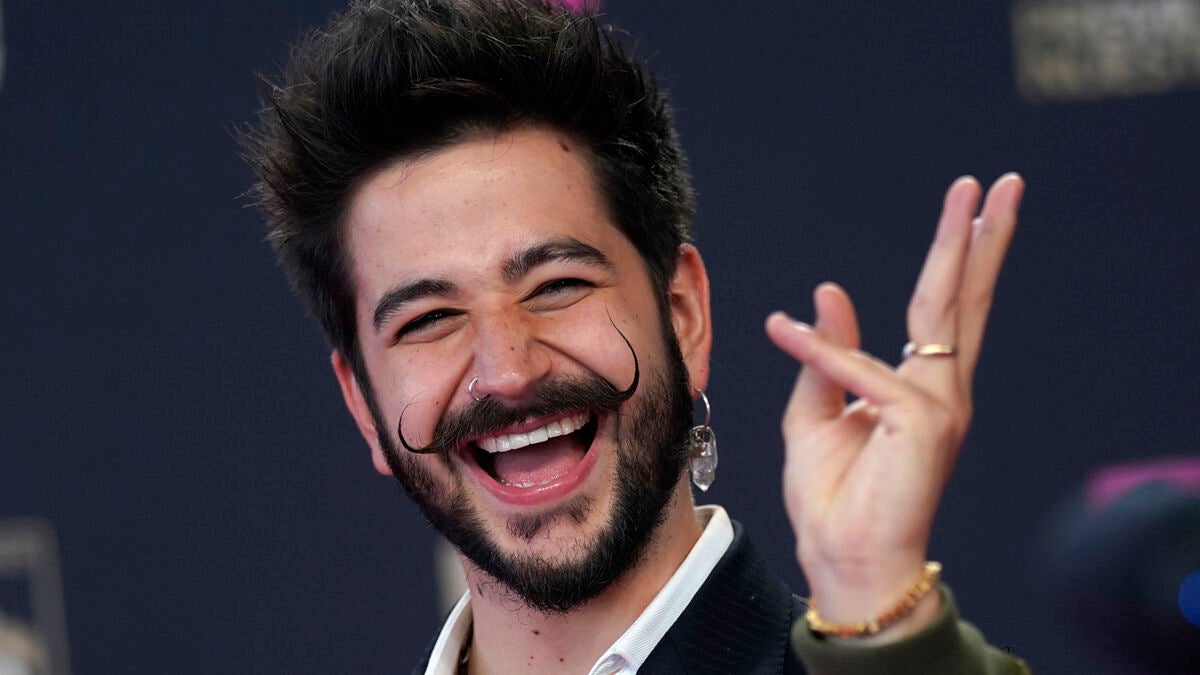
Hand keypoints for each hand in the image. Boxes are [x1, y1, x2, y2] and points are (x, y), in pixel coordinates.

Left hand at [764, 174, 1024, 640]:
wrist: (842, 557)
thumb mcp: (817, 413)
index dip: (960, 260)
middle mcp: (942, 391)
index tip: (974, 210)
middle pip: (965, 300)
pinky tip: (785, 330)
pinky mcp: (921, 423)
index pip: (946, 313)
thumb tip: (830, 293)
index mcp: (920, 389)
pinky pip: (859, 372)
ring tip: (968, 196)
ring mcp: (939, 406)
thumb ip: (828, 355)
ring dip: (950, 250)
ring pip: (940, 311)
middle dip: (983, 237)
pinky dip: (822, 352)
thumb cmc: (834, 495)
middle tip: (1005, 182)